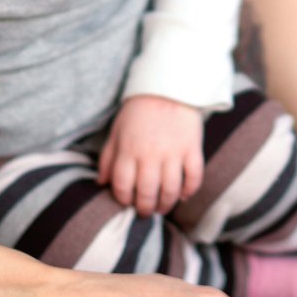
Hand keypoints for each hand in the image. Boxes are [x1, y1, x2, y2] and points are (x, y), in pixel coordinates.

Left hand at [98, 95, 202, 215]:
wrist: (170, 85)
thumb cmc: (139, 110)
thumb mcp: (117, 130)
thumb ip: (108, 157)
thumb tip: (101, 183)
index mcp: (129, 150)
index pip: (122, 186)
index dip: (123, 200)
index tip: (127, 202)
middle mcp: (150, 154)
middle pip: (147, 193)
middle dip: (145, 208)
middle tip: (145, 211)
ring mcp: (173, 152)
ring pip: (170, 190)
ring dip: (166, 204)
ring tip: (163, 208)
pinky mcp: (192, 148)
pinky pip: (194, 176)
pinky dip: (190, 190)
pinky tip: (183, 195)